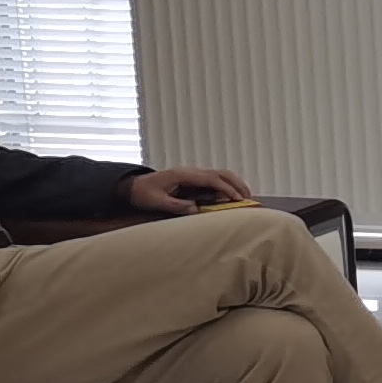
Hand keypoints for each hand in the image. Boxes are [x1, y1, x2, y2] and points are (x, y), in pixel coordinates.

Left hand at [123, 165, 253, 215]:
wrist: (133, 186)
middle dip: (237, 184)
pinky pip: (215, 179)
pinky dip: (227, 185)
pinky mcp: (193, 179)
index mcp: (183, 175)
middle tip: (248, 198)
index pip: (211, 179)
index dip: (226, 188)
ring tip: (245, 197)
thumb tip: (196, 209)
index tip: (237, 199)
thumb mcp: (156, 201)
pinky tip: (232, 196)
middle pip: (221, 173)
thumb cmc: (143, 193)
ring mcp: (193, 174)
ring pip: (220, 174)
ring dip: (235, 183)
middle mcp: (191, 172)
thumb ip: (176, 205)